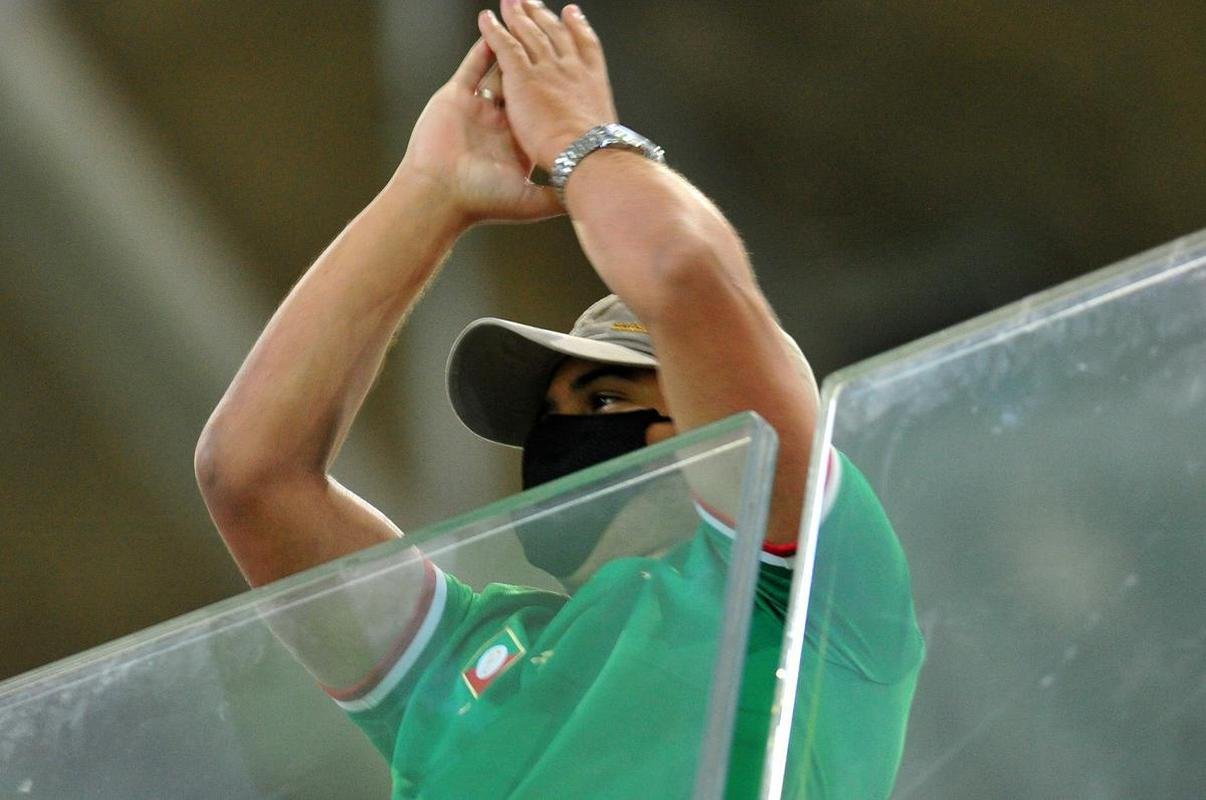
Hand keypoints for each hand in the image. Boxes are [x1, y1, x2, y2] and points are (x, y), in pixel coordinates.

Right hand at [393, 37, 561, 226]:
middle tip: (555, 41)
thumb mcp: (529, 202)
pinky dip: (484, 48)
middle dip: (539, 63)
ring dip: (514, 49)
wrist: (439, 197)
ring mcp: (478, 110)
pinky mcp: (456, 99)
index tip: (574, 77)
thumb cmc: (480, 201)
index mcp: (519, 143)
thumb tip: (584, 195)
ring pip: (500, 71)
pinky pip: (473, 67)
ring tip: (529, 27)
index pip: (545, 109)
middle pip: (526, 85)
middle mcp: (501, 124)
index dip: (559, 92)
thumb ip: (556, 195)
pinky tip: (496, 30)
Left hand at [479, 1, 617, 169]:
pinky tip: (486, 20)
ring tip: (510, 3)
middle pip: (554, 33)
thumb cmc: (596, 153)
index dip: (577, 27)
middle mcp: (570, 68)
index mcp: (592, 83)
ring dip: (517, 15)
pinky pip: (505, 46)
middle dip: (541, 15)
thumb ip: (593, 127)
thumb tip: (593, 137)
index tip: (572, 15)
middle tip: (531, 2)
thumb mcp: (604, 135)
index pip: (585, 46)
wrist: (586, 154)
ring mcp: (547, 69)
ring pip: (529, 34)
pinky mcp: (523, 76)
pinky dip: (494, 30)